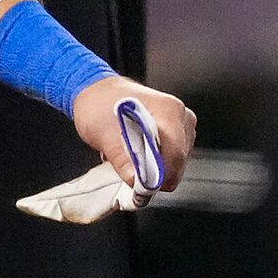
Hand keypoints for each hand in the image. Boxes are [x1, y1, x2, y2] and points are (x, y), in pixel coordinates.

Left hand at [74, 76, 192, 194]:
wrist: (95, 92)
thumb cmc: (99, 104)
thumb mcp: (102, 132)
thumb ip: (121, 157)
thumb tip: (135, 179)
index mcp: (168, 110)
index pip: (175, 153)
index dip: (159, 175)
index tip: (141, 185)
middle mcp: (181, 116)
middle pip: (178, 160)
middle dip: (155, 173)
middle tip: (130, 172)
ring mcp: (181, 125)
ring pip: (175, 162)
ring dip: (154, 168)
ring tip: (131, 157)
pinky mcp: (176, 133)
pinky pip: (171, 157)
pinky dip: (155, 162)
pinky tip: (138, 154)